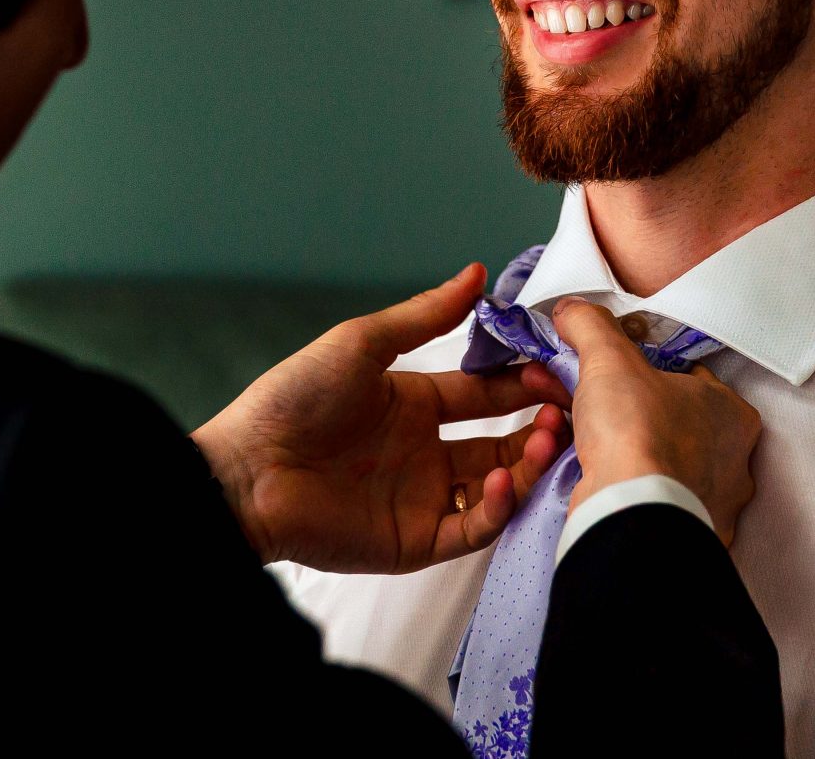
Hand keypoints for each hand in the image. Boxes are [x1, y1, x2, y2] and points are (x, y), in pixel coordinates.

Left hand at [192, 265, 569, 572]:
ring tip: (547, 439)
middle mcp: (424, 450)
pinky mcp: (416, 540)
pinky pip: (471, 526)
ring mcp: (422, 497)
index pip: (485, 393)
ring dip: (528, 464)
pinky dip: (497, 506)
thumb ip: (424, 316)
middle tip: (565, 408)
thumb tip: (477, 273)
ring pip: (497, 485)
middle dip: (537, 424)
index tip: (558, 368)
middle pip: (501, 440)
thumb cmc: (295, 400)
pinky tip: (505, 478)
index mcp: (413, 402)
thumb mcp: (362, 344)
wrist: (249, 471)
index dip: (523, 382)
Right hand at [549, 299, 760, 544]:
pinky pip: (662, 508)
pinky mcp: (693, 539)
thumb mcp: (607, 358)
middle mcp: (736, 462)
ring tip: (598, 454)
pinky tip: (610, 490)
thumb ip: (591, 326)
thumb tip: (571, 310)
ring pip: (673, 472)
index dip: (651, 378)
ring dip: (640, 463)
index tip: (620, 382)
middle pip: (682, 429)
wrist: (631, 512)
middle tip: (603, 417)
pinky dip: (638, 499)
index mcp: (734, 414)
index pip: (694, 383)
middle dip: (643, 422)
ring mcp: (718, 507)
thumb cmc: (637, 430)